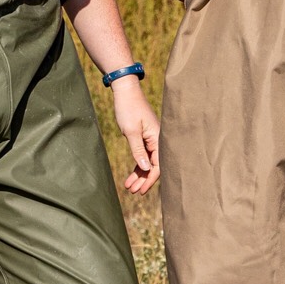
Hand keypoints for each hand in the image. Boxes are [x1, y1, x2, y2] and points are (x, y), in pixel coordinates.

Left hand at [109, 76, 160, 194]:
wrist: (125, 92)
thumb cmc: (129, 109)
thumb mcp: (131, 131)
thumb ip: (138, 151)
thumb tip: (145, 169)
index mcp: (158, 138)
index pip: (158, 165)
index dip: (150, 179)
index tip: (140, 190)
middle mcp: (157, 140)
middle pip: (153, 166)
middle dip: (143, 180)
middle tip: (132, 191)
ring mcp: (151, 140)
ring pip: (147, 163)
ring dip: (139, 175)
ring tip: (129, 187)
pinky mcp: (144, 138)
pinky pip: (143, 156)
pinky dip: (137, 166)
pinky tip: (130, 177)